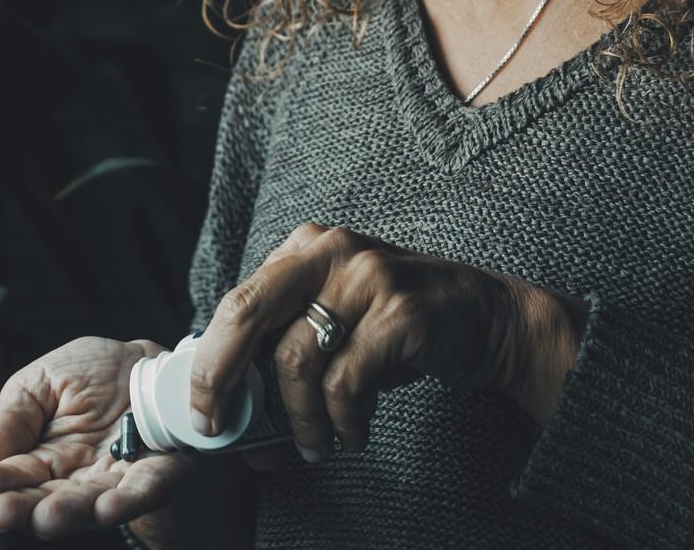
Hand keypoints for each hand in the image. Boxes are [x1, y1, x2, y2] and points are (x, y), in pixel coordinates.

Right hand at [0, 336, 281, 538]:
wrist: (149, 361)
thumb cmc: (90, 373)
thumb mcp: (40, 383)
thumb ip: (11, 419)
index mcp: (42, 460)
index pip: (15, 479)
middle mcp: (78, 480)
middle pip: (47, 502)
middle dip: (24, 509)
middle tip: (1, 513)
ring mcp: (118, 480)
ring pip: (92, 505)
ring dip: (71, 513)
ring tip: (49, 517)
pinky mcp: (161, 474)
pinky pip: (147, 489)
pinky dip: (130, 499)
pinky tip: (108, 506)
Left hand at [187, 223, 585, 462]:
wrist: (490, 318)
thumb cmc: (402, 326)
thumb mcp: (339, 315)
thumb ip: (287, 340)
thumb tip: (231, 403)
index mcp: (306, 246)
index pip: (238, 301)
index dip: (210, 360)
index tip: (203, 410)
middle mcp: (331, 249)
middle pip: (248, 312)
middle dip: (221, 377)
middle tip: (222, 425)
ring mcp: (367, 276)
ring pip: (298, 360)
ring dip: (301, 419)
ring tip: (316, 446)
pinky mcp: (401, 310)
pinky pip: (346, 382)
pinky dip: (343, 420)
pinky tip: (353, 433)